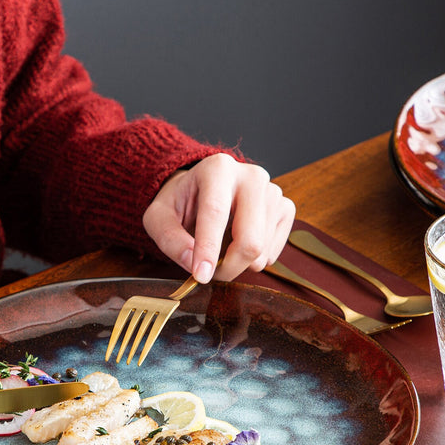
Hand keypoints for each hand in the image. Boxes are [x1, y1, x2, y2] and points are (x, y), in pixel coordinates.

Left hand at [142, 153, 294, 282]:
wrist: (201, 190)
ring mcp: (273, 191)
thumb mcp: (159, 218)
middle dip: (228, 267)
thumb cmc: (180, 203)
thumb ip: (170, 240)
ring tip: (220, 249)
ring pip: (262, 251)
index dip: (208, 249)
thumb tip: (191, 263)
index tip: (201, 275)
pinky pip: (273, 253)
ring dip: (238, 264)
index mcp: (217, 169)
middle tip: (209, 273)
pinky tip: (238, 243)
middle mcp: (251, 175)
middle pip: (250, 239)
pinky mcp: (285, 208)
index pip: (216, 213)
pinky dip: (253, 260)